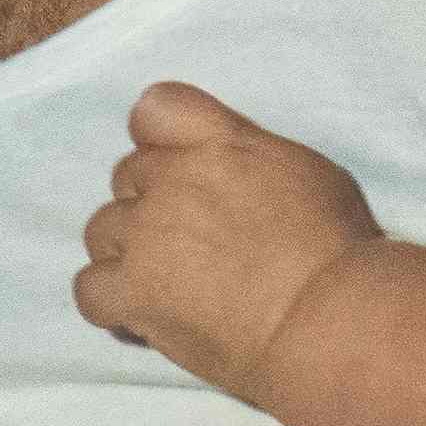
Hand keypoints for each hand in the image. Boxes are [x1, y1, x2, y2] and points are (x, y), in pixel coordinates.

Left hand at [74, 81, 379, 401]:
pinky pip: (88, 289)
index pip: (155, 109)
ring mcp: (148, 235)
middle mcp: (174, 179)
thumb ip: (251, 158)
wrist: (328, 317)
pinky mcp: (134, 292)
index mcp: (220, 142)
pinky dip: (110, 302)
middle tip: (191, 244)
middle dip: (151, 206)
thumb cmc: (337, 250)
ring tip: (167, 283)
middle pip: (128, 177)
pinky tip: (141, 315)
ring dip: (127, 253)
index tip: (178, 168)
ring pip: (101, 230)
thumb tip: (233, 167)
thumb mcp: (305, 172)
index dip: (157, 140)